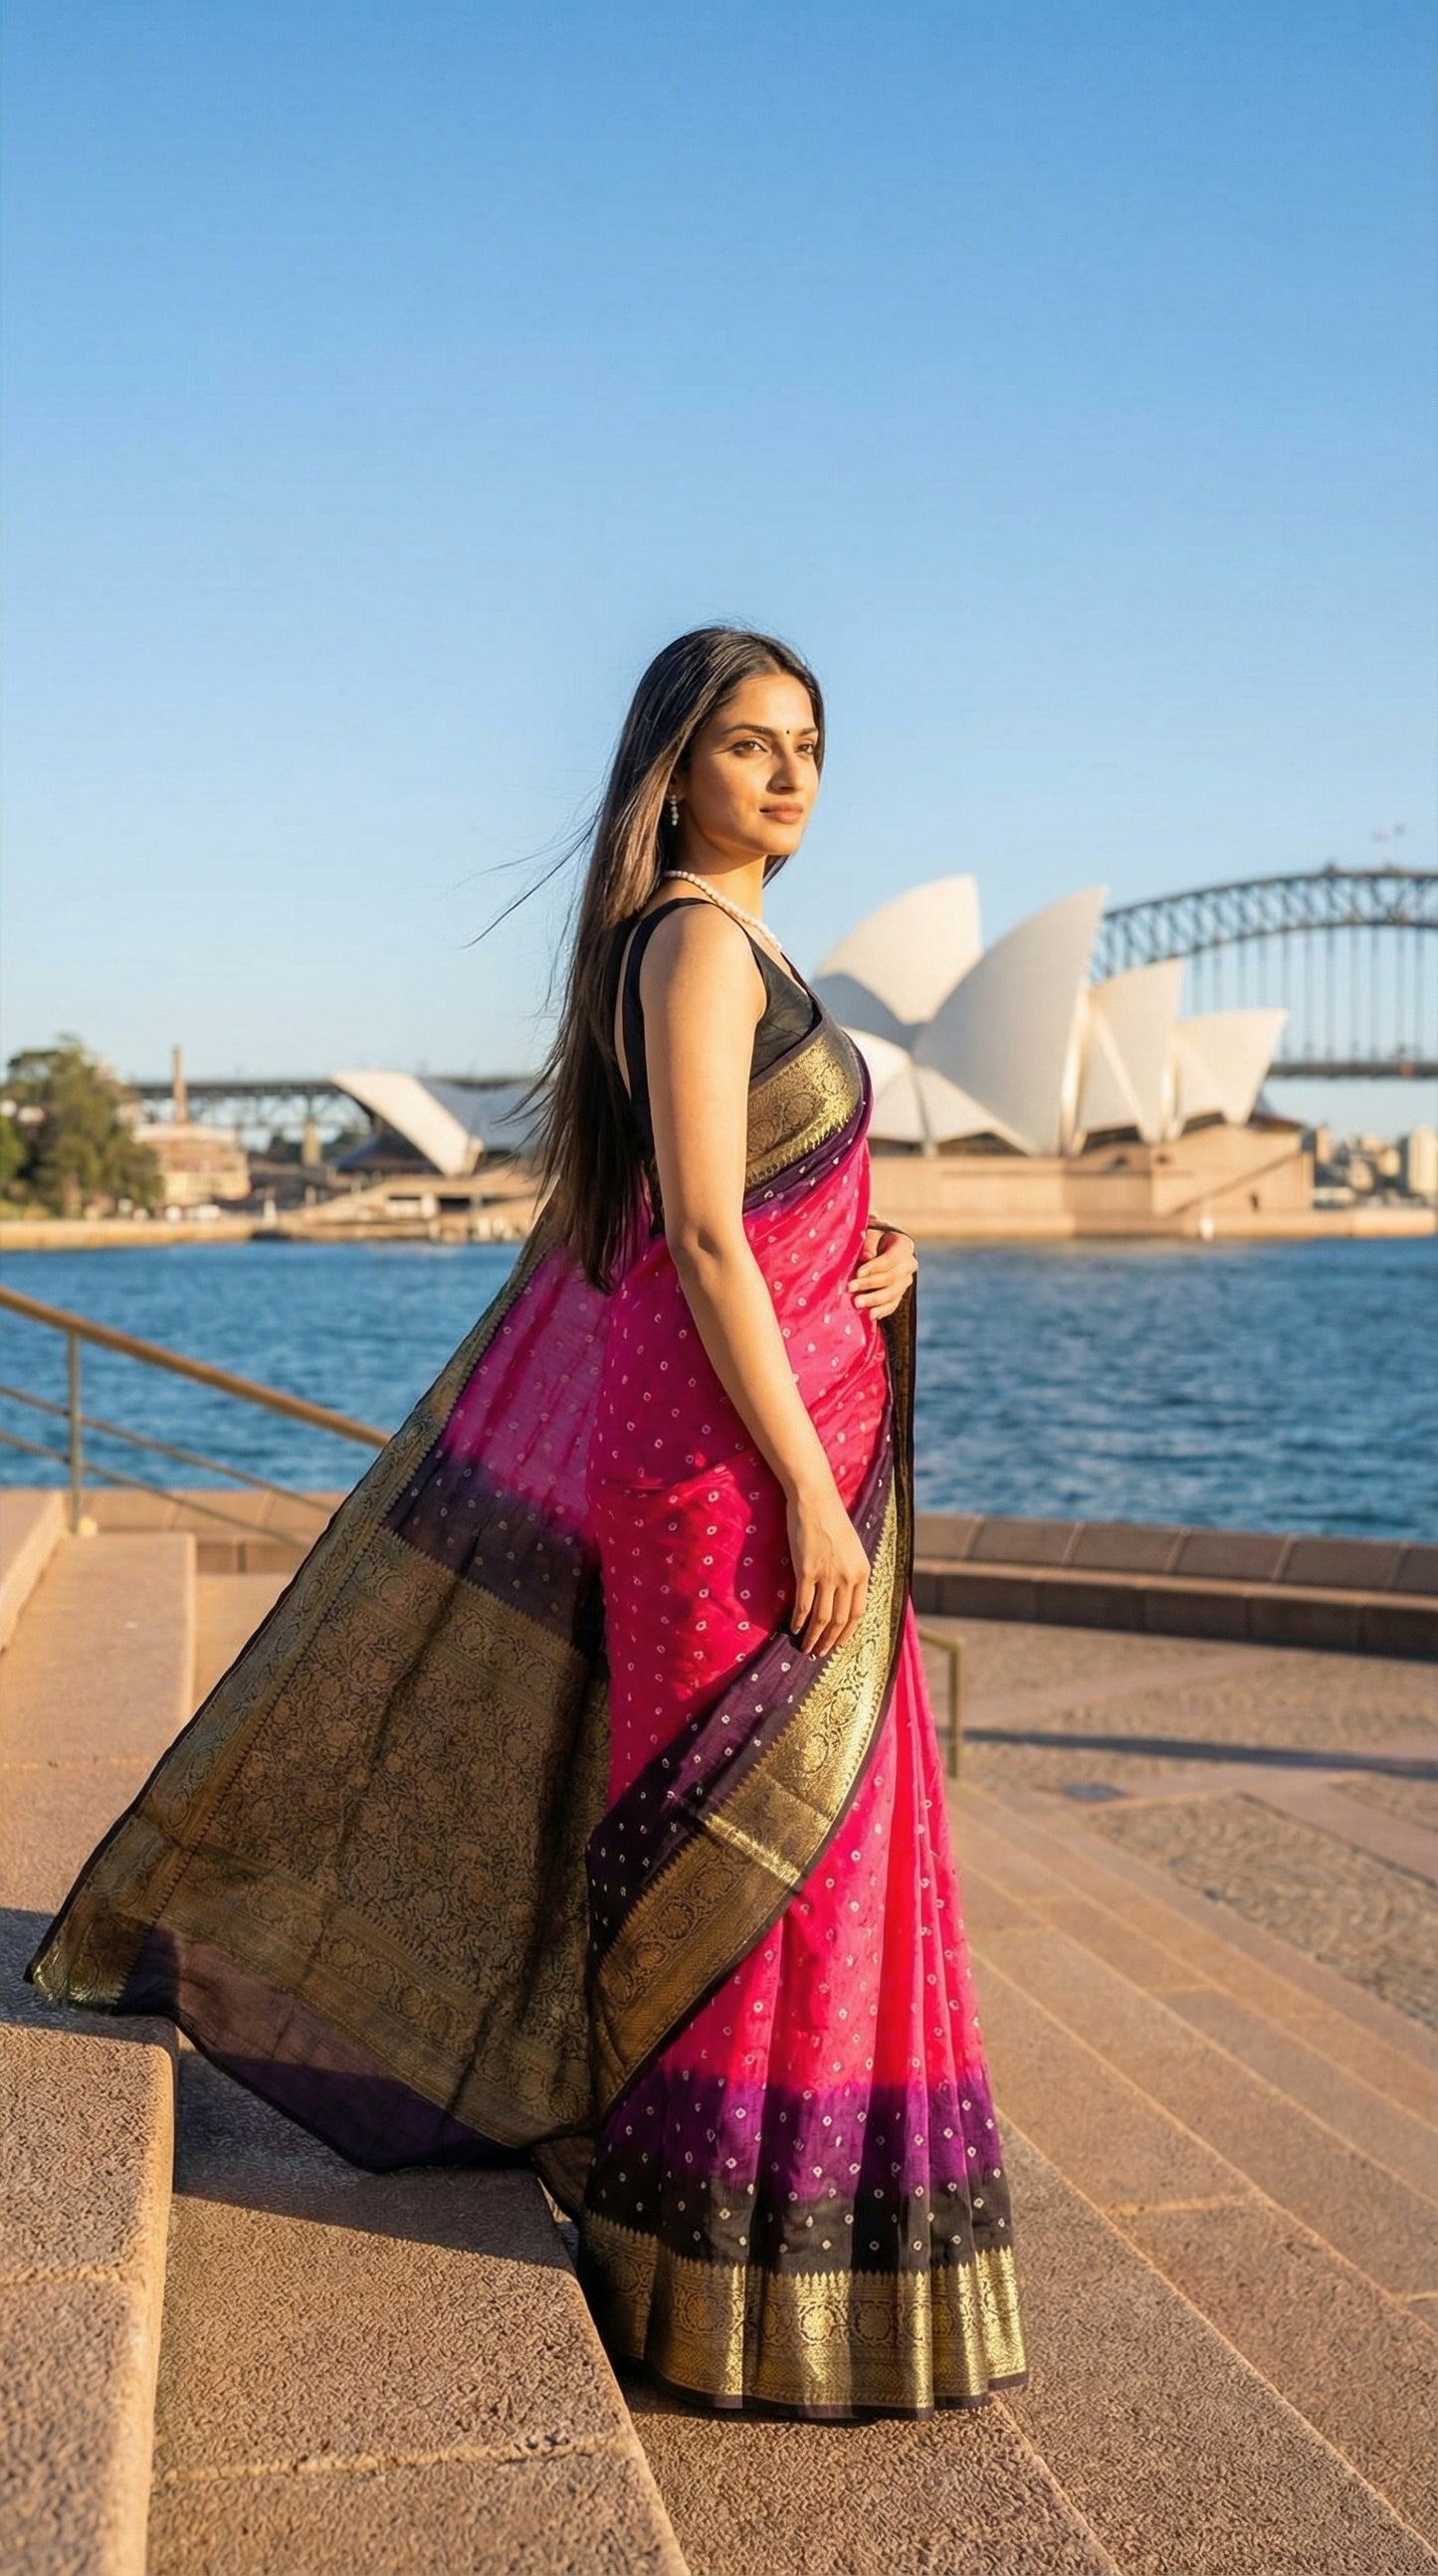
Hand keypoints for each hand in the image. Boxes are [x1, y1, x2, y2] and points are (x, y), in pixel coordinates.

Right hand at [785, 1479, 870, 1656]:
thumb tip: (846, 1597)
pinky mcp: (806, 1571)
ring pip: (822, 1618)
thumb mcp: (853, 1548)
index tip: (839, 1644)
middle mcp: (848, 1577)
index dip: (847, 1633)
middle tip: (820, 1653)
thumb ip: (853, 1572)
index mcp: (863, 1572)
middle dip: (830, 1641)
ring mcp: (827, 1575)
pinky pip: (804, 1604)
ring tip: (806, 1648)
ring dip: (814, 1637)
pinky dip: (799, 1621)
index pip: (858, 1613)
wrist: (815, 1501)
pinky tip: (793, 1628)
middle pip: (840, 1620)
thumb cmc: (833, 1521)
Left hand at [848, 1225, 916, 1319]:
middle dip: (869, 1284)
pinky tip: (870, 1315)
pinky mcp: (900, 1294)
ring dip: (874, 1300)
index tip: (858, 1272)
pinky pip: (893, 1305)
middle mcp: (909, 1264)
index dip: (874, 1267)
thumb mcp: (870, 1234)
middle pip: (890, 1278)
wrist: (879, 1247)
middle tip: (850, 1288)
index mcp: (904, 1245)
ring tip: (856, 1303)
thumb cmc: (871, 1239)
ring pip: (892, 1293)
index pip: (891, 1259)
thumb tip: (867, 1256)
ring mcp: (906, 1281)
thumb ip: (868, 1243)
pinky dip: (882, 1311)